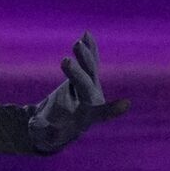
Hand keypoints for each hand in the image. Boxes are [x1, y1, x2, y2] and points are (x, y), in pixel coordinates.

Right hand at [27, 31, 130, 153]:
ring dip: (85, 56)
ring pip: (90, 69)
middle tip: (65, 61)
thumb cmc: (48, 133)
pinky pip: (89, 61)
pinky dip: (89, 48)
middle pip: (87, 84)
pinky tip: (86, 34)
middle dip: (77, 73)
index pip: (100, 114)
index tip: (126, 103)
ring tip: (78, 43)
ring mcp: (90, 86)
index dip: (112, 109)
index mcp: (85, 118)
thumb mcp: (43, 136)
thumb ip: (44, 132)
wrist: (54, 124)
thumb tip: (44, 127)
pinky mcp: (85, 77)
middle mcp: (92, 100)